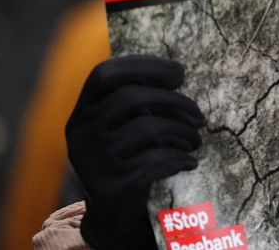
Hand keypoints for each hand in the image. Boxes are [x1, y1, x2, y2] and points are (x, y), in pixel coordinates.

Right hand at [66, 55, 204, 249]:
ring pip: (148, 127)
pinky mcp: (111, 185)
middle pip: (132, 97)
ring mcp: (92, 160)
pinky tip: (190, 161)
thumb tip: (178, 72)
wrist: (111, 213)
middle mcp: (80, 132)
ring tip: (195, 139)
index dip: (144, 65)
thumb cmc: (127, 155)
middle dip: (175, 101)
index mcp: (81, 111)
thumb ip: (139, 98)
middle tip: (198, 115)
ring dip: (183, 131)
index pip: (104, 74)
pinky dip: (180, 158)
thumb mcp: (123, 124)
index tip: (179, 73)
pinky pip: (156, 159)